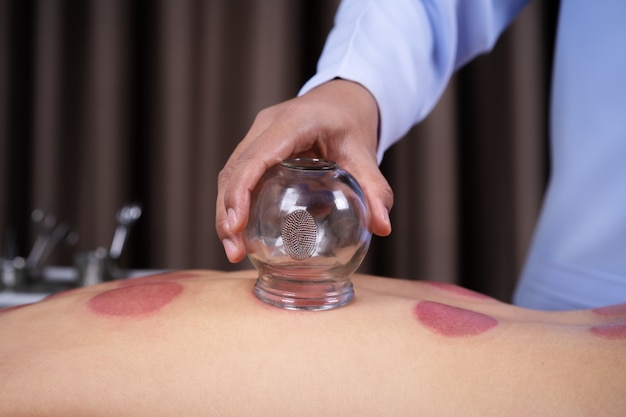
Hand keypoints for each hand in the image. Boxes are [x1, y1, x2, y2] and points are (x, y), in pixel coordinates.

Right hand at [216, 79, 393, 261]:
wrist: (342, 100)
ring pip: (231, 174)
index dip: (240, 191)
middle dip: (227, 213)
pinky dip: (238, 204)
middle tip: (235, 251)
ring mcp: (257, 134)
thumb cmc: (351, 121)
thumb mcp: (365, 152)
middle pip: (234, 170)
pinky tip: (246, 233)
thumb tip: (382, 227)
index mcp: (293, 122)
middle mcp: (267, 126)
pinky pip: (240, 175)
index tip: (236, 226)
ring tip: (236, 250)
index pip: (256, 157)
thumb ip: (373, 188)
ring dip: (227, 213)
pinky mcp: (256, 146)